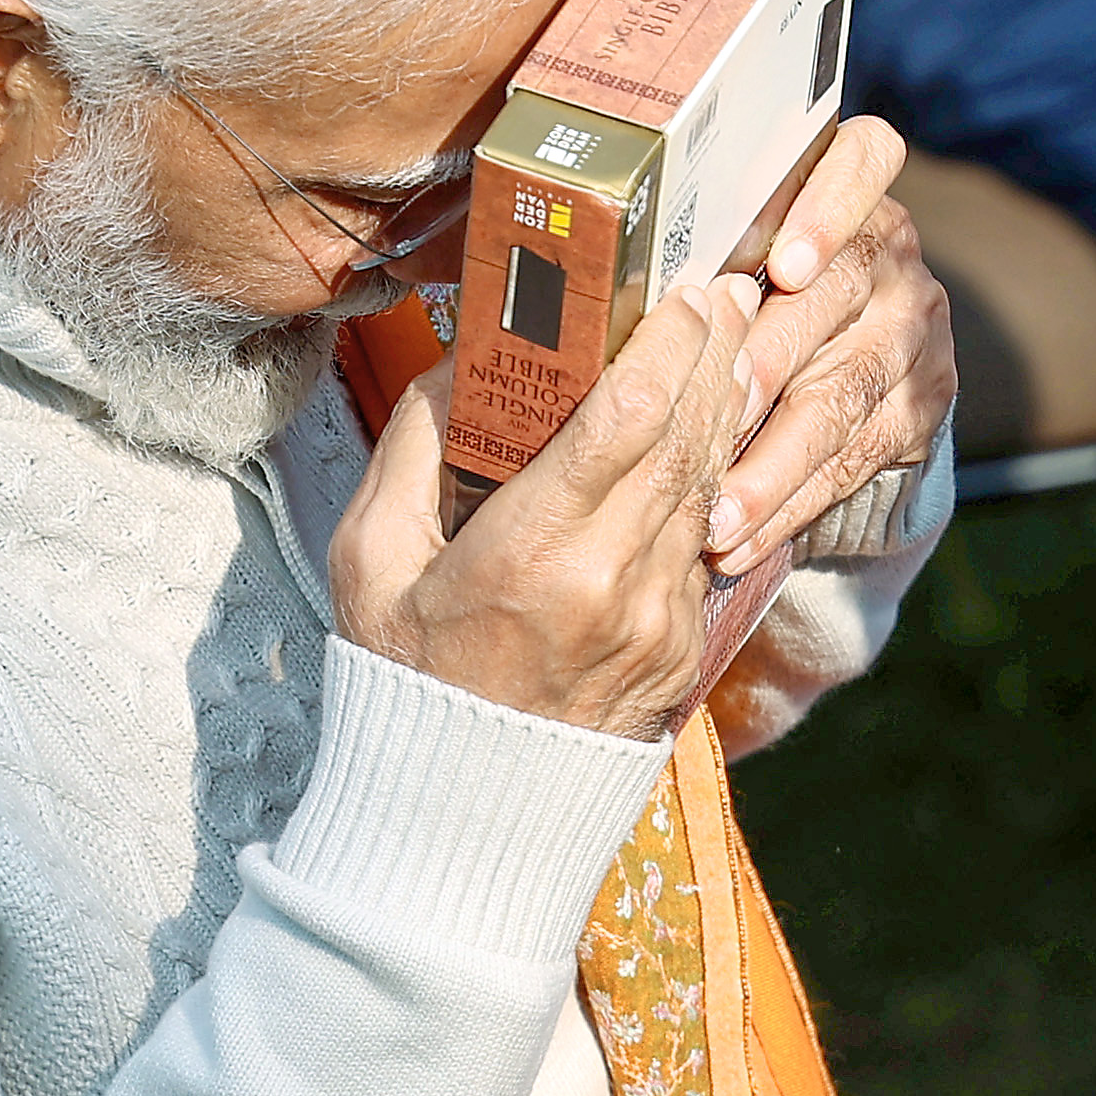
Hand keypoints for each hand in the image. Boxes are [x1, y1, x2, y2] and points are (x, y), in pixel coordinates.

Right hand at [330, 273, 762, 739]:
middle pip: (685, 437)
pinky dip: (713, 472)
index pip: (625, 420)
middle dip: (710, 351)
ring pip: (708, 482)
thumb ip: (413, 451)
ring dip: (722, 403)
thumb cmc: (403, 674)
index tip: (673, 290)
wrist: (461, 809)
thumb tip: (462, 361)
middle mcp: (612, 585)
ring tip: (726, 336)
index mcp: (531, 556)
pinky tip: (710, 427)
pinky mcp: (681, 644)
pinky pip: (706, 536)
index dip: (663, 343)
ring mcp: (658, 619)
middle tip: (719, 287)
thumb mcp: (369, 559)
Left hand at [703, 113, 957, 578]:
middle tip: (702, 426)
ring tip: (717, 517)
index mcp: (845, 188)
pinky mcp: (924, 402)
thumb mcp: (728, 256)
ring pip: (842, 397)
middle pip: (835, 300)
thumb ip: (694, 259)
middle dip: (762, 371)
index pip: (866, 158)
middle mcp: (891, 250)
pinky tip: (744, 537)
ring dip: (772, 466)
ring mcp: (916, 328)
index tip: (784, 265)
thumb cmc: (741, 295)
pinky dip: (793, 503)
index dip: (829, 207)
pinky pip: (857, 457)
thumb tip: (575, 285)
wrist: (842, 356)